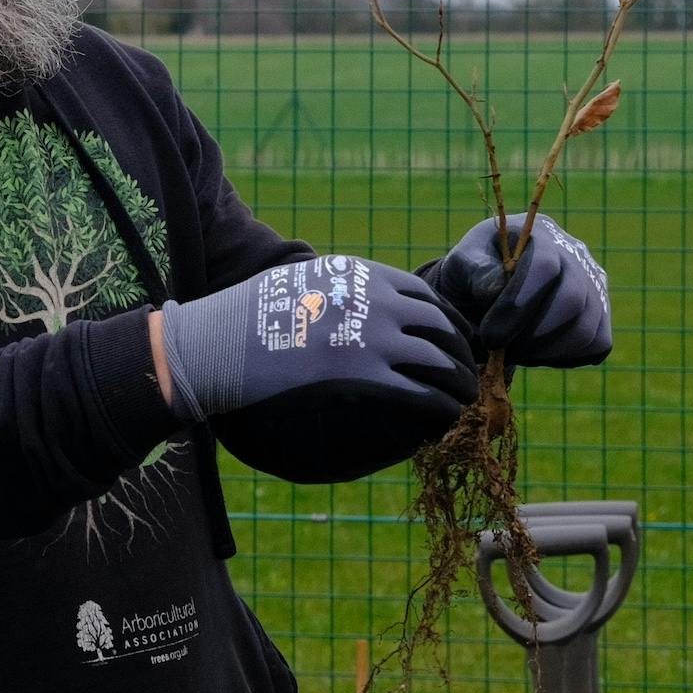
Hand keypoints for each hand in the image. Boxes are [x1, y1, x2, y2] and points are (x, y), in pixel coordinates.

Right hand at [159, 254, 479, 430]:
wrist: (223, 340)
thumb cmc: (251, 314)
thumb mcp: (303, 281)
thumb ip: (338, 290)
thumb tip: (354, 306)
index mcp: (362, 275)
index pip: (426, 294)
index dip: (447, 320)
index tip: (454, 339)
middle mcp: (376, 301)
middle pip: (441, 326)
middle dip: (461, 352)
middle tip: (469, 372)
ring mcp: (373, 337)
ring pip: (439, 360)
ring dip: (459, 381)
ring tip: (466, 398)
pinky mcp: (364, 375)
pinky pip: (421, 392)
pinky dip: (442, 405)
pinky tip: (448, 417)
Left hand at [432, 213, 611, 367]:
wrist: (487, 291)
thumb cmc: (473, 275)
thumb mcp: (462, 265)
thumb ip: (476, 271)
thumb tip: (497, 288)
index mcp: (539, 234)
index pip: (544, 265)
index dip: (518, 305)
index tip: (490, 335)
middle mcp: (575, 255)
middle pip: (572, 299)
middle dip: (532, 334)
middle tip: (500, 347)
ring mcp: (593, 284)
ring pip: (587, 328)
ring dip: (546, 351)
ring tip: (515, 351)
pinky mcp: (601, 314)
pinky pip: (598, 344)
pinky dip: (565, 357)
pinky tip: (536, 352)